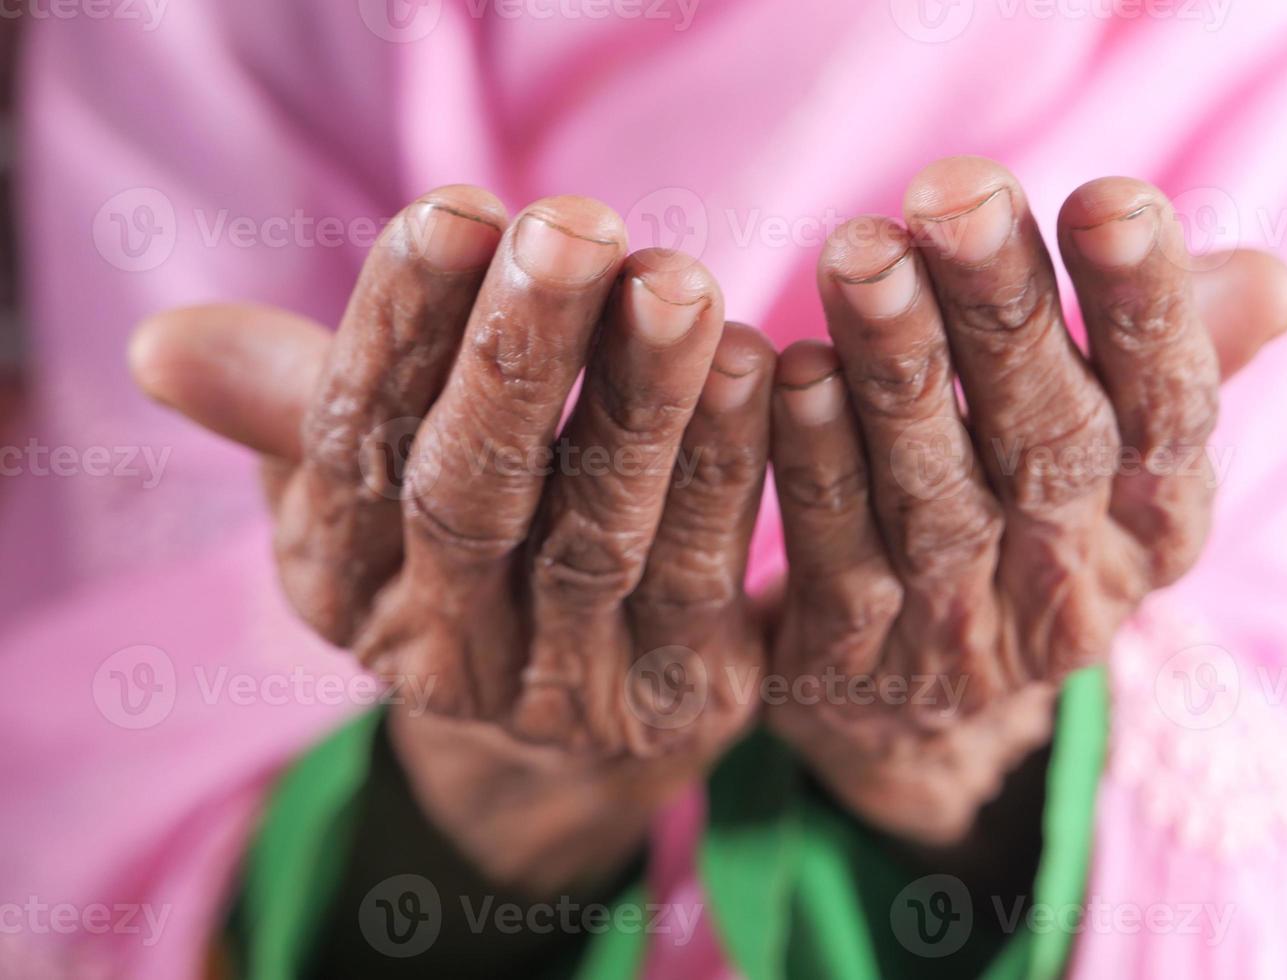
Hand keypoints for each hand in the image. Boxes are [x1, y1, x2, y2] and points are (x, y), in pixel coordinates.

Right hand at [130, 186, 775, 892]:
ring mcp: (564, 688)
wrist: (567, 718)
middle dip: (518, 356)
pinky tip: (756, 364)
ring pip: (599, 536)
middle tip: (569, 229)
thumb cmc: (459, 543)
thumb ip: (289, 404)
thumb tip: (161, 346)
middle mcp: (441, 653)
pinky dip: (732, 468)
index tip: (455, 212)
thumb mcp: (361, 481)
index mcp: (342, 583)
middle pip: (471, 495)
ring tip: (675, 283)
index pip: (355, 447)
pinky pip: (708, 574)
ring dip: (640, 404)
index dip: (399, 331)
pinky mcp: (680, 694)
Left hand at [767, 157, 1286, 843]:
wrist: (920, 710)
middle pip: (1048, 443)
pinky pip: (834, 554)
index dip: (1146, 311)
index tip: (1112, 199)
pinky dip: (816, 460)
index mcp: (1152, 526)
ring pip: (935, 497)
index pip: (1168, 413)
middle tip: (956, 197)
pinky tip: (792, 369)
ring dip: (901, 370)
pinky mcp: (853, 653)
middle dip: (1006, 313)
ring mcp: (959, 630)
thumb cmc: (1023, 525)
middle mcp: (1067, 585)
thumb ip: (1171, 364)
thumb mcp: (1113, 464)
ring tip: (864, 256)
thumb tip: (1271, 281)